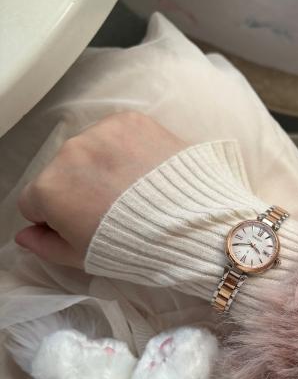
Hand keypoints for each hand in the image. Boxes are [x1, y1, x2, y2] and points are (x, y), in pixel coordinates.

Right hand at [15, 112, 186, 267]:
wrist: (191, 223)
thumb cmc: (136, 245)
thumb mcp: (84, 257)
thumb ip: (45, 245)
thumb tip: (24, 236)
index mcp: (48, 189)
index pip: (33, 202)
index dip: (55, 218)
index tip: (81, 225)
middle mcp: (68, 153)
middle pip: (61, 173)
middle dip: (78, 189)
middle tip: (112, 210)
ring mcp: (100, 133)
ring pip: (88, 150)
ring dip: (101, 165)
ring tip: (132, 190)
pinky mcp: (129, 121)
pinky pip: (116, 134)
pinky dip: (126, 149)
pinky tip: (145, 171)